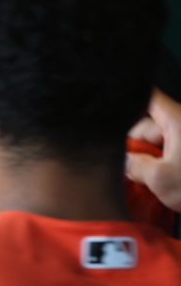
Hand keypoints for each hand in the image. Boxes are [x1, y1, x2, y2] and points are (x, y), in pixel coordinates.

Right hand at [127, 89, 180, 211]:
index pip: (146, 99)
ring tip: (158, 184)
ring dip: (157, 162)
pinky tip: (170, 186)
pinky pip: (179, 156)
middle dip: (141, 148)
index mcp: (178, 119)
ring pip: (165, 144)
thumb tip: (125, 163)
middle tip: (137, 172)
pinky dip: (171, 169)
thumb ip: (134, 166)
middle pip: (151, 126)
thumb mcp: (160, 179)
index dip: (126, 107)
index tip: (112, 124)